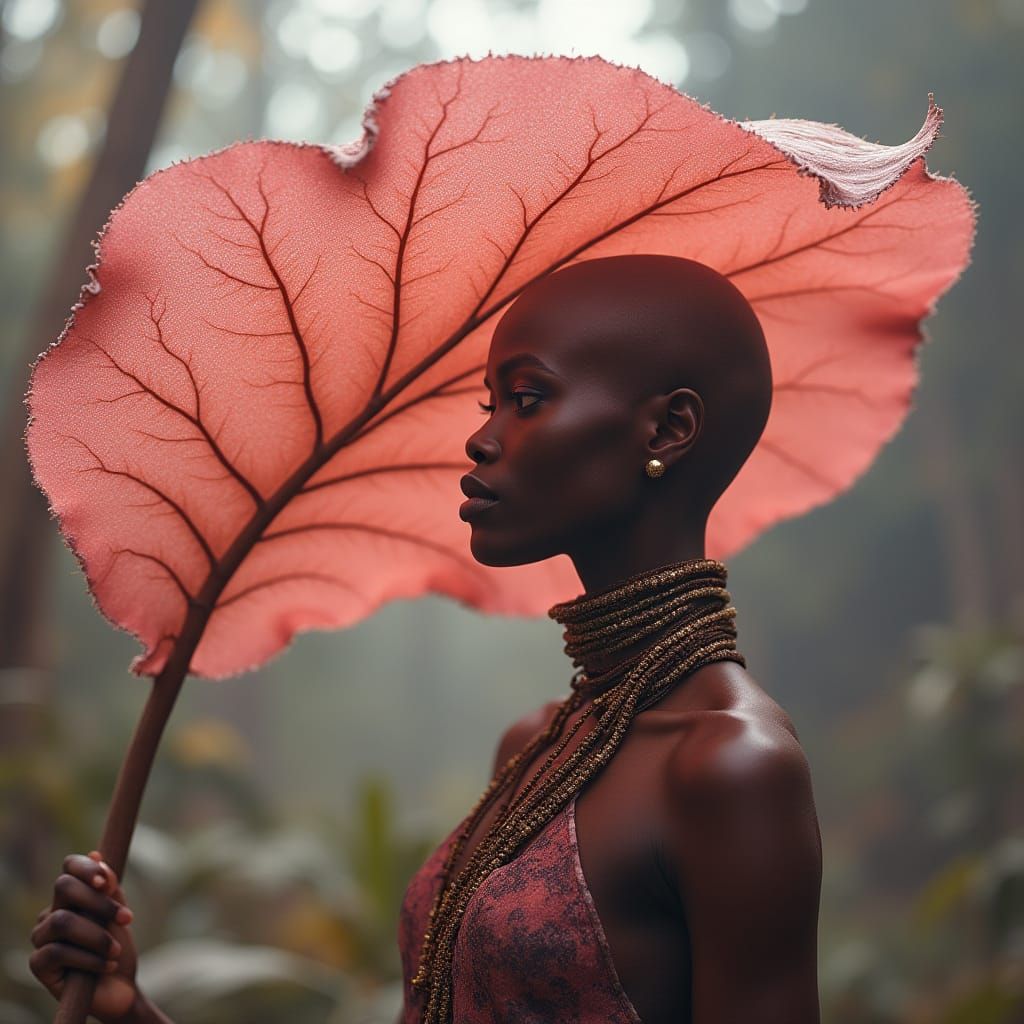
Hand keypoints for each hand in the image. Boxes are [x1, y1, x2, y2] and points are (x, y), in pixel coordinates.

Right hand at [29, 851, 139, 1023]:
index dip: (85, 868)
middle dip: (99, 902)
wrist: (119, 987)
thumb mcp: (119, 914)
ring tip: (115, 951)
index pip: (69, 867)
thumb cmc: (117, 948)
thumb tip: (97, 853)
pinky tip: (106, 965)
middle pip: (63, 887)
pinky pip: (58, 952)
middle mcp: (51, 912)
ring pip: (62, 921)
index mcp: (71, 897)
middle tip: (127, 918)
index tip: (107, 881)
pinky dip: (89, 958)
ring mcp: (41, 938)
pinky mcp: (38, 964)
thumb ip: (110, 888)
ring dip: (96, 935)